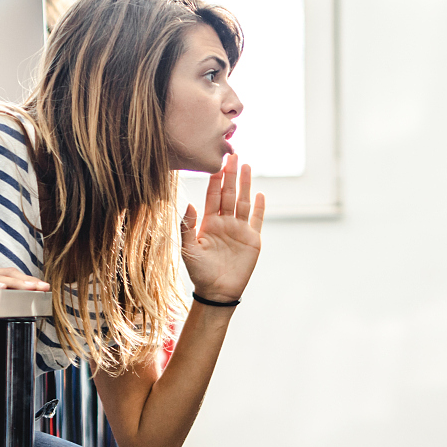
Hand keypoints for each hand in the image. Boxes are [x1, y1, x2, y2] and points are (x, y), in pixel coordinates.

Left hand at [180, 154, 264, 300]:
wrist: (217, 292)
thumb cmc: (200, 272)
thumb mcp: (189, 249)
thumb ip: (187, 226)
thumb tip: (189, 203)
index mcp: (209, 223)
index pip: (213, 196)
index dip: (216, 180)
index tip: (217, 164)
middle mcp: (225, 223)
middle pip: (229, 194)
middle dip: (231, 175)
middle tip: (233, 155)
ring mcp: (239, 230)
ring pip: (243, 202)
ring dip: (245, 184)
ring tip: (247, 166)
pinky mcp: (252, 240)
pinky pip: (256, 219)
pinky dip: (258, 207)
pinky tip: (259, 194)